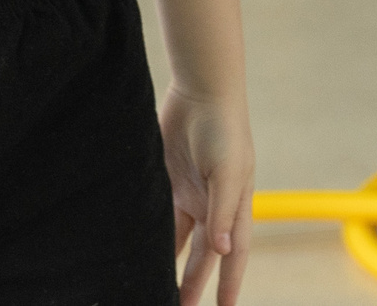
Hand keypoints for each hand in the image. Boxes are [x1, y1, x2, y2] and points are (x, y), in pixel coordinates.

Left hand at [162, 86, 253, 305]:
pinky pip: (159, 214)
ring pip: (179, 239)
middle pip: (202, 255)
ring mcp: (188, 194)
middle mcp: (211, 206)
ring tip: (160, 289)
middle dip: (194, 284)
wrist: (200, 91)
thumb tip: (223, 252)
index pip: (232, 256)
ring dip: (172, 263)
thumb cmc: (223, 130)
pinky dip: (153, 233)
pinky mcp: (166, 180)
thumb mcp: (227, 171)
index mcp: (233, 208)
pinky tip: (143, 251)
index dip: (228, 284)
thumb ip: (222, 211)